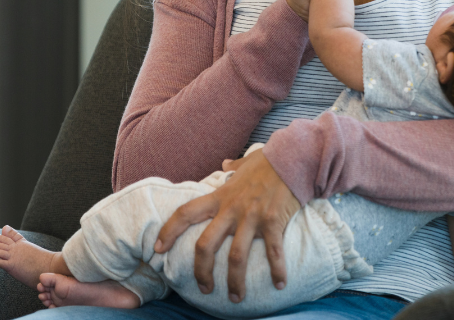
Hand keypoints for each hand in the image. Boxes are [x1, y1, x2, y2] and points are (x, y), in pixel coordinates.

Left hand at [154, 148, 300, 301]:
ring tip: (235, 297)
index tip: (158, 249)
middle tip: (204, 288)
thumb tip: (225, 165)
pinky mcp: (273, 222)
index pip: (186, 213)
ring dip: (234, 281)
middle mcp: (232, 209)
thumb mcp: (246, 162)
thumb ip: (233, 168)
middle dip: (201, 271)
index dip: (169, 231)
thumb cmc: (271, 160)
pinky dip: (276, 270)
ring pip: (235, 257)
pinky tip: (280, 284)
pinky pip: (272, 252)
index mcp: (221, 196)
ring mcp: (252, 217)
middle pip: (205, 245)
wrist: (295, 156)